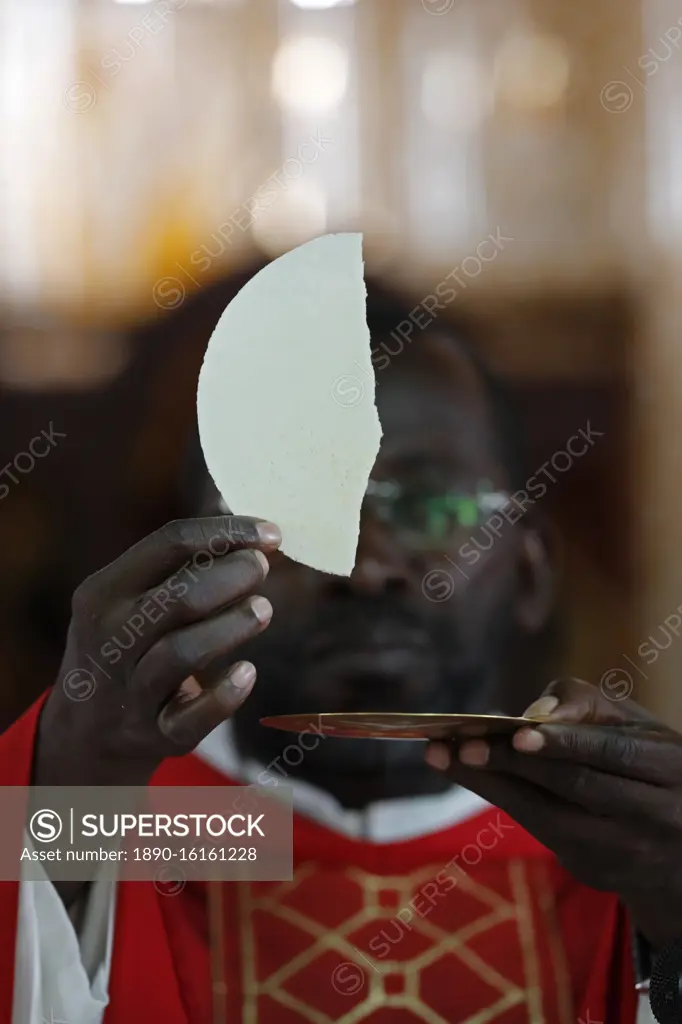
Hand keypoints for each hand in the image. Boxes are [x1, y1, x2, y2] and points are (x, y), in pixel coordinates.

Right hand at [35, 516, 281, 790]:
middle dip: (231, 576)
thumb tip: (250, 528)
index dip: (225, 532)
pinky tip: (248, 672)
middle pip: (179, 598)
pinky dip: (223, 697)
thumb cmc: (127, 644)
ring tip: (263, 609)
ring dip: (231, 627)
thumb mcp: (128, 599)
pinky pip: (190, 718)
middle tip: (262, 568)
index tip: (271, 533)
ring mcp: (130, 689)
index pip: (168, 544)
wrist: (86, 730)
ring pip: (182, 653)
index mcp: (104, 592)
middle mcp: (111, 638)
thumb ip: (180, 564)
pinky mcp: (155, 733)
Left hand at [424, 678, 681, 949]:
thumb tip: (535, 712)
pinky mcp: (593, 870)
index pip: (613, 752)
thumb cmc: (644, 761)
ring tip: (445, 756)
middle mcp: (652, 814)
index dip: (565, 742)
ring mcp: (622, 850)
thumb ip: (587, 706)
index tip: (517, 731)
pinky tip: (468, 774)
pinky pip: (539, 832)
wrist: (677, 846)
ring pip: (548, 817)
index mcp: (669, 767)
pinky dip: (502, 800)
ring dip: (491, 784)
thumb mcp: (634, 724)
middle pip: (575, 787)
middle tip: (460, 744)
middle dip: (512, 763)